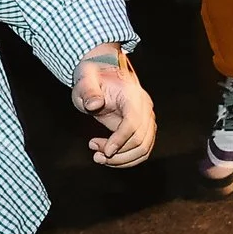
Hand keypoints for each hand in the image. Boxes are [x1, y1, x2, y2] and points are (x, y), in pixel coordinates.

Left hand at [73, 44, 154, 167]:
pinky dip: (126, 159)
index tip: (104, 151)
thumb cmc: (94, 77)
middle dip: (118, 153)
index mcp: (132, 95)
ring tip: (99, 156)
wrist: (104, 74)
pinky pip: (142, 150)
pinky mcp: (143, 129)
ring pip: (144, 149)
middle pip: (140, 139)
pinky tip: (108, 155)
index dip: (120, 140)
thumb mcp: (85, 80)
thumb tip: (94, 104)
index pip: (133, 122)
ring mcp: (147, 119)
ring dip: (122, 159)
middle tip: (95, 153)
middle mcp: (145, 108)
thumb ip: (89, 90)